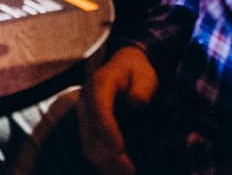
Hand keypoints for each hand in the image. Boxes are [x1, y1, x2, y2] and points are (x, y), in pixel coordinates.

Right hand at [77, 47, 157, 174]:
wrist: (124, 68)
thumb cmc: (137, 73)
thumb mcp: (145, 74)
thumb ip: (143, 86)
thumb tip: (136, 102)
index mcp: (99, 85)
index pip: (99, 109)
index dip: (107, 131)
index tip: (120, 149)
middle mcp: (86, 101)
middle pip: (91, 131)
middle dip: (108, 154)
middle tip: (129, 171)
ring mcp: (85, 116)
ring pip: (88, 143)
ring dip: (104, 162)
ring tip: (125, 174)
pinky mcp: (88, 128)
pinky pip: (90, 147)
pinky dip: (102, 162)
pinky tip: (117, 172)